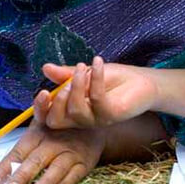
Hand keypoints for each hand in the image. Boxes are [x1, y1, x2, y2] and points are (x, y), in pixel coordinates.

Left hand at [0, 120, 104, 183]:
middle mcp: (54, 142)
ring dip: (45, 182)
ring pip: (56, 168)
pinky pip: (75, 174)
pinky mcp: (85, 161)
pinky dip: (65, 183)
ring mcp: (70, 152)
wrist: (93, 122)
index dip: (5, 167)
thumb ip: (23, 137)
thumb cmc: (60, 126)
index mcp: (38, 133)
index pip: (18, 152)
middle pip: (35, 161)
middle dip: (22, 176)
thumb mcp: (42, 121)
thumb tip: (8, 148)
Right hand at [37, 56, 157, 128]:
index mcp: (72, 110)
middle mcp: (82, 119)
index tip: (42, 92)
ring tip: (84, 67)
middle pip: (57, 121)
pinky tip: (98, 62)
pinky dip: (95, 78)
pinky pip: (97, 99)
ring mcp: (97, 119)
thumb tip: (45, 68)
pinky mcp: (112, 115)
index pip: (48, 117)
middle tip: (68, 79)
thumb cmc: (115, 79)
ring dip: (77, 85)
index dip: (40, 109)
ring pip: (76, 111)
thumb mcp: (87, 73)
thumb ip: (66, 74)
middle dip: (56, 101)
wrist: (143, 82)